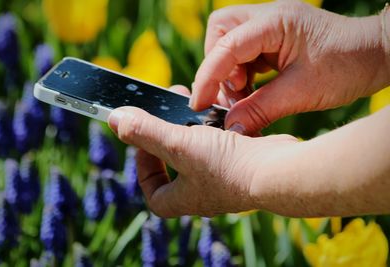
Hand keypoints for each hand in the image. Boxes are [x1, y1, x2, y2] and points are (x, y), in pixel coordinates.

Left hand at [108, 86, 299, 216]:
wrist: (279, 169)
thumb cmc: (227, 165)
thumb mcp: (178, 145)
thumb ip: (145, 132)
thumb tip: (115, 120)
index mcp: (184, 197)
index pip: (153, 190)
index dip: (143, 166)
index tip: (144, 139)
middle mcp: (204, 190)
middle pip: (176, 161)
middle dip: (169, 132)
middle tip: (167, 108)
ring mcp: (224, 175)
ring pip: (201, 145)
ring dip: (193, 121)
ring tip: (190, 97)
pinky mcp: (242, 159)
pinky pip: (222, 138)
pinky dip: (217, 121)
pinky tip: (217, 102)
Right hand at [190, 0, 388, 135]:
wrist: (378, 55)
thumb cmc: (348, 66)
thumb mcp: (302, 92)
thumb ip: (260, 109)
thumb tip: (231, 127)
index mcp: (275, 22)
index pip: (227, 46)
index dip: (208, 76)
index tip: (198, 104)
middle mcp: (268, 18)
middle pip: (220, 33)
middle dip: (216, 66)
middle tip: (228, 96)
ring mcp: (271, 27)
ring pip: (230, 44)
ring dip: (229, 73)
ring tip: (242, 99)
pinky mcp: (275, 40)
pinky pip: (245, 54)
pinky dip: (242, 75)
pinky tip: (251, 93)